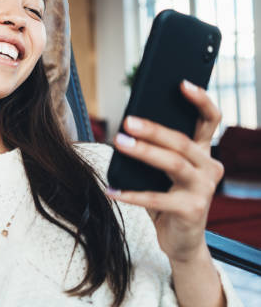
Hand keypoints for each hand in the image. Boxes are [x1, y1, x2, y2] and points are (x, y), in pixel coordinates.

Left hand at [108, 79, 224, 262]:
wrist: (182, 240)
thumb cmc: (168, 198)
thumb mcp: (165, 172)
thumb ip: (158, 151)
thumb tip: (129, 126)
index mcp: (204, 153)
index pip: (210, 120)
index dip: (200, 100)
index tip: (182, 83)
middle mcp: (209, 168)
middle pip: (183, 141)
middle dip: (154, 129)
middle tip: (127, 120)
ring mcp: (203, 190)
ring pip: (174, 163)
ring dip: (144, 151)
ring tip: (119, 142)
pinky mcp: (191, 210)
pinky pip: (157, 198)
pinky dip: (131, 194)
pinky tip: (111, 190)